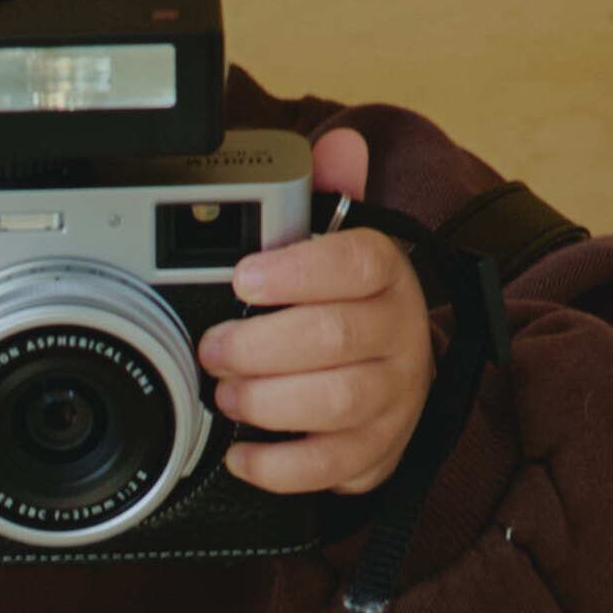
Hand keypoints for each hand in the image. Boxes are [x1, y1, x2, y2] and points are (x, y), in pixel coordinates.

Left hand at [198, 124, 434, 496]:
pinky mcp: (377, 452)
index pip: (359, 262)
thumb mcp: (338, 244)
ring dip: (267, 401)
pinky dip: (278, 467)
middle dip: (260, 346)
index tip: (244, 277)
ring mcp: (394, 397)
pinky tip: (242, 453)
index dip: (298, 270)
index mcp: (386, 274)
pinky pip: (332, 468)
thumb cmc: (350, 306)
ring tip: (226, 396)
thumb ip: (330, 193)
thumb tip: (342, 145)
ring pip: (337, 403)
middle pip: (335, 338)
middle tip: (214, 347)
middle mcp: (399, 334)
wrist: (395, 377)